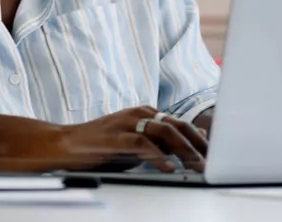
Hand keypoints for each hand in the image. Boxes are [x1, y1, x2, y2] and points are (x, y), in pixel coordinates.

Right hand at [46, 106, 208, 172]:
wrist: (65, 145)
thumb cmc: (101, 147)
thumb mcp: (137, 144)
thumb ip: (162, 143)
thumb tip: (192, 146)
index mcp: (146, 113)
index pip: (181, 123)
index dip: (201, 139)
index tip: (216, 155)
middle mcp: (140, 113)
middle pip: (178, 125)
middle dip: (198, 144)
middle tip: (212, 162)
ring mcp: (127, 123)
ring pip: (165, 131)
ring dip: (184, 150)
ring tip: (196, 165)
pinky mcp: (115, 136)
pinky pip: (142, 144)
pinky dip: (158, 156)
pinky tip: (168, 167)